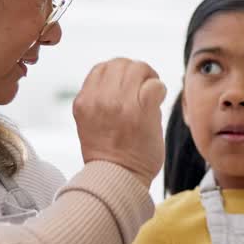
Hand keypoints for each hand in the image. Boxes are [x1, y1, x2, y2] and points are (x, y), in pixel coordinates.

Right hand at [72, 58, 166, 186]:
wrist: (117, 179)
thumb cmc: (108, 155)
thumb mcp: (90, 123)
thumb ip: (100, 100)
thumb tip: (126, 80)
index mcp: (83, 101)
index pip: (102, 68)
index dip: (119, 72)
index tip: (129, 85)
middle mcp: (98, 99)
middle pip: (120, 63)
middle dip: (136, 72)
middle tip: (145, 87)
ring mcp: (119, 103)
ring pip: (138, 68)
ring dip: (149, 78)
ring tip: (152, 94)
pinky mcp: (141, 110)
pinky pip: (155, 85)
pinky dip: (160, 91)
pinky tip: (157, 104)